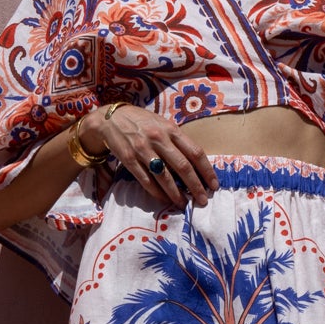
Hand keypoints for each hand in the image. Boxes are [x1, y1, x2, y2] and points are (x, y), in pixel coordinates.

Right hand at [77, 106, 218, 208]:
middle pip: (183, 167)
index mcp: (171, 129)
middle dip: (196, 187)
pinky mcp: (129, 160)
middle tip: (203, 201)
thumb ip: (177, 140)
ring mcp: (143, 150)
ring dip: (176, 194)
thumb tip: (195, 162)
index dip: (207, 171)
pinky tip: (165, 200)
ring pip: (165, 178)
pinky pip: (147, 181)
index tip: (213, 185)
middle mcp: (159, 139)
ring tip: (184, 204)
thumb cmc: (142, 122)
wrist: (111, 119)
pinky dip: (157, 193)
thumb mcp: (162, 124)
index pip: (195, 152)